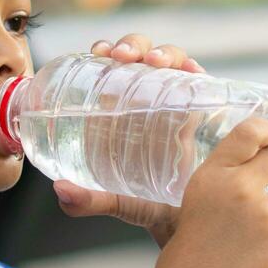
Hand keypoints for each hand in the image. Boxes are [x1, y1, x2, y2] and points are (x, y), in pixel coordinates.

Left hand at [54, 34, 207, 245]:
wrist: (190, 222)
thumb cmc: (151, 205)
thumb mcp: (119, 202)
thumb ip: (89, 200)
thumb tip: (63, 192)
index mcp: (122, 110)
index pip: (112, 68)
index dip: (105, 51)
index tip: (98, 53)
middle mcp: (150, 99)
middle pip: (140, 57)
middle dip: (132, 45)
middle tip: (121, 57)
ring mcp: (178, 102)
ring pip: (171, 62)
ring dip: (163, 53)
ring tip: (155, 62)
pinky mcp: (204, 112)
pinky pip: (202, 82)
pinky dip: (196, 70)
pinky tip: (192, 71)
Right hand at [156, 116, 267, 267]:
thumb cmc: (187, 257)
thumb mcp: (189, 208)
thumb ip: (219, 186)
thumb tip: (247, 168)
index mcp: (212, 176)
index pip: (248, 133)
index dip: (266, 130)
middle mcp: (239, 188)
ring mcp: (263, 214)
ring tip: (252, 237)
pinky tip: (257, 257)